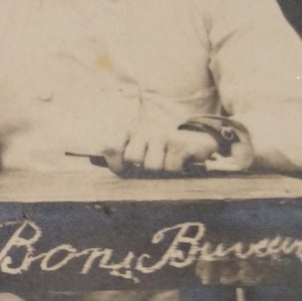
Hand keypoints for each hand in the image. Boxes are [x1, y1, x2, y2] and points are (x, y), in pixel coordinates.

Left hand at [103, 126, 219, 176]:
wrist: (199, 138)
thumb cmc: (164, 149)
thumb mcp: (141, 150)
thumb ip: (121, 155)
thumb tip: (102, 164)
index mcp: (132, 132)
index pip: (112, 147)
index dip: (115, 163)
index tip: (122, 169)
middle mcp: (146, 130)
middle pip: (132, 157)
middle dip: (140, 167)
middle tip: (151, 164)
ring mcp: (164, 136)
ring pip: (152, 166)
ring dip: (160, 170)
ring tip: (167, 161)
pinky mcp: (181, 144)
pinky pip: (171, 168)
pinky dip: (176, 170)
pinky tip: (181, 161)